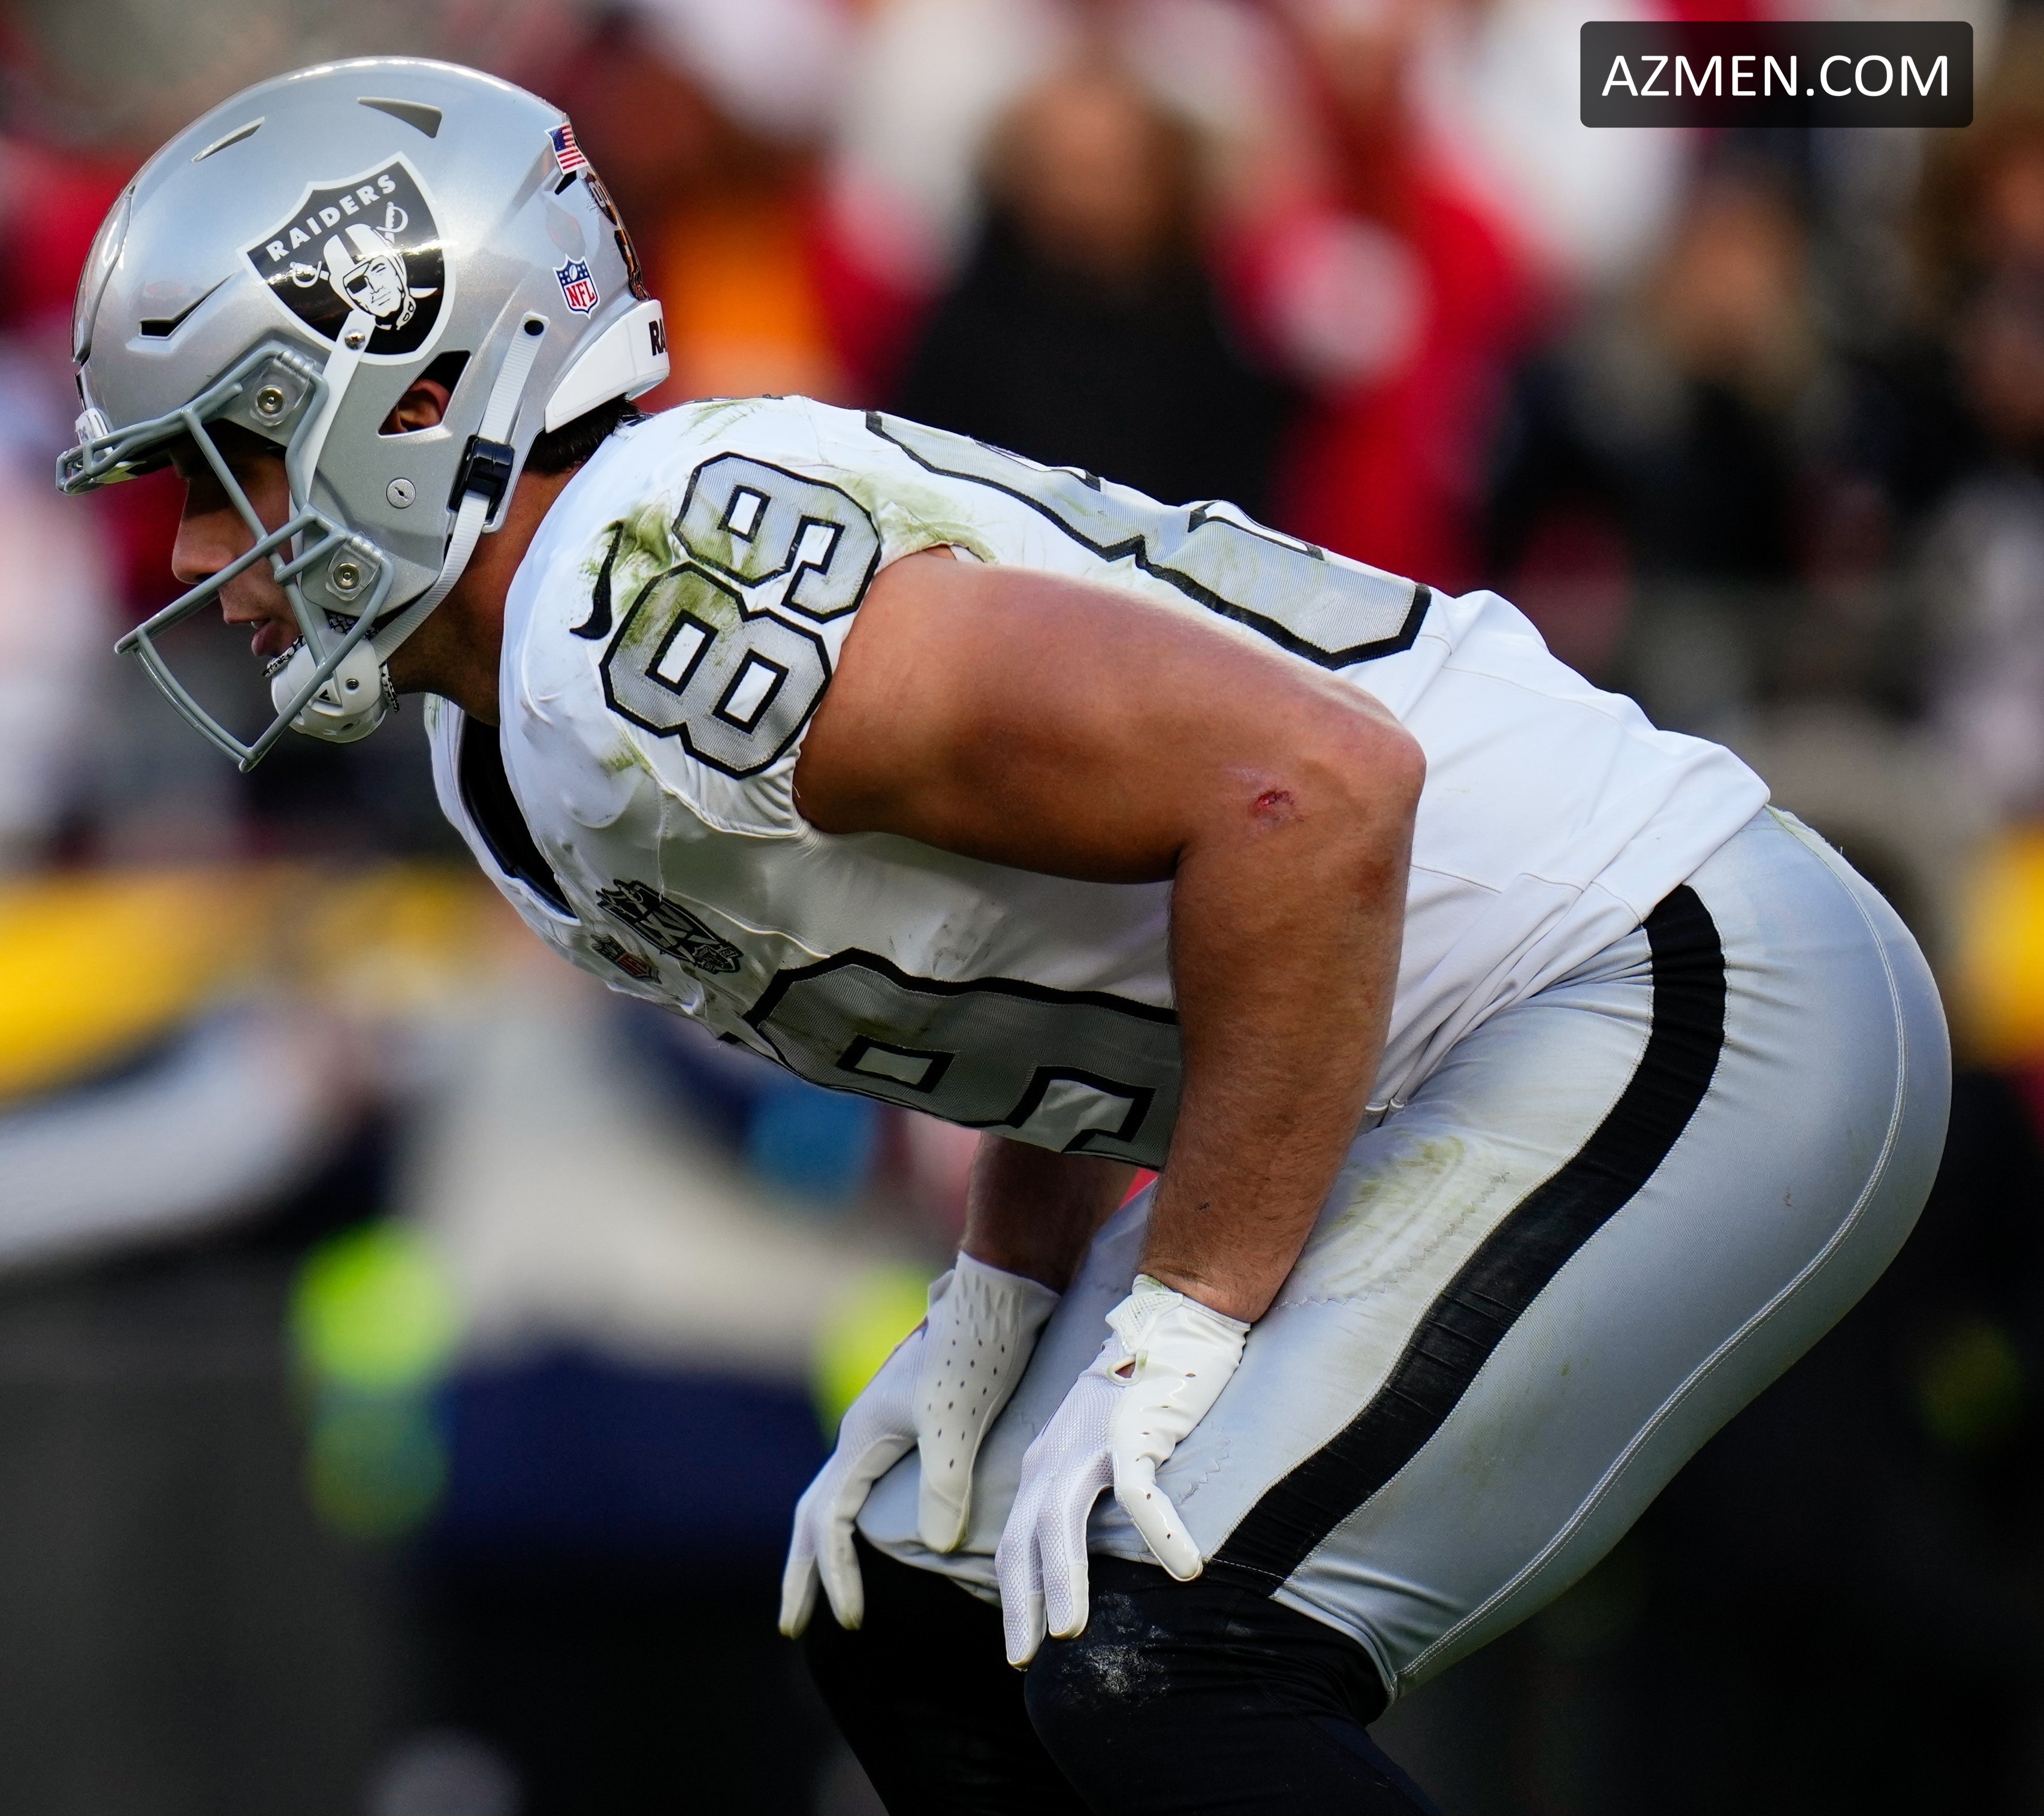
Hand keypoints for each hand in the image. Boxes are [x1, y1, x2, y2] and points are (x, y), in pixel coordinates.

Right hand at [780, 1253, 1058, 1636]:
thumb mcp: (958, 1420)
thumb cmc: (978, 1354)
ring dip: (827, 1546)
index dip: (836, 1575)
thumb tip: (938, 1545)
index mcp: (862, 1437)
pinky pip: (871, 1483)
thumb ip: (944, 1483)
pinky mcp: (916, 1421)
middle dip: (804, 1571)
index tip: (852, 1623)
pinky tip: (880, 1535)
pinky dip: (860, 1520)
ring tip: (827, 1586)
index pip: (830, 1522)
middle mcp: (864, 1432)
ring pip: (840, 1495)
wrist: (1003, 1296)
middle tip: (795, 1626)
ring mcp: (886, 1425)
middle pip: (817, 1512)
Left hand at [995, 1275, 1247, 1665]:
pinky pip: (1142, 1494)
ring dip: (1065, 1583)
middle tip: (1023, 1657)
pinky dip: (1161, 1534)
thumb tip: (1091, 1543)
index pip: (1016, 1539)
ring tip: (1070, 1634)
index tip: (1019, 1643)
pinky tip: (1186, 1570)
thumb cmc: (1141, 1389)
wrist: (1170, 1320)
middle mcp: (1055, 1456)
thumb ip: (1084, 1485)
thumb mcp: (1095, 1441)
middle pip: (1023, 1541)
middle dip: (1020, 1604)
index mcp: (1044, 1463)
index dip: (1015, 1593)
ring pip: (1063, 1526)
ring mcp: (1090, 1443)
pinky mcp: (1132, 1430)